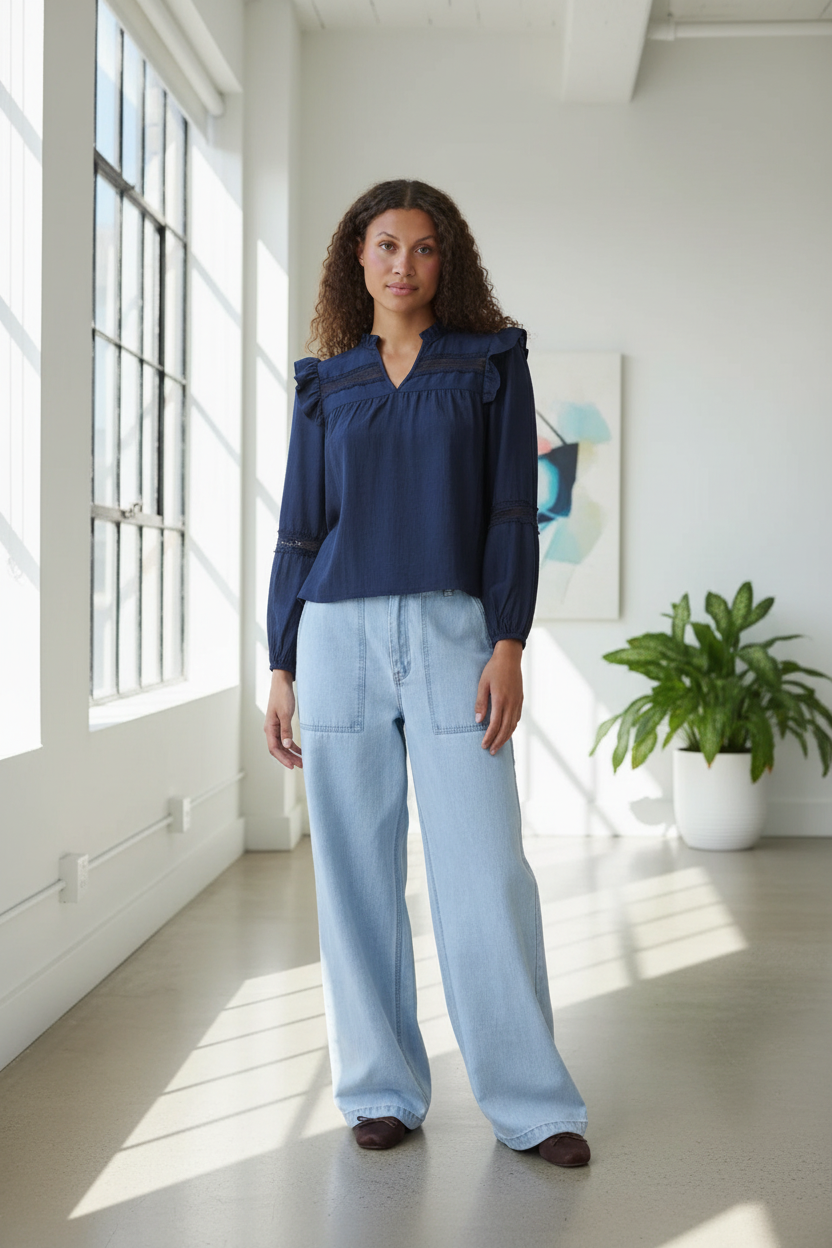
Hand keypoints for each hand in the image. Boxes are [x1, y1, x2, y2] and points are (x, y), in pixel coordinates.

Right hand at [264, 669, 303, 768]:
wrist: (282, 683)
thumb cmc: (282, 696)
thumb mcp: (285, 713)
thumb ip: (286, 730)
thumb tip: (287, 746)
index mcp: (269, 728)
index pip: (274, 749)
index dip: (283, 759)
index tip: (292, 766)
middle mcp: (271, 730)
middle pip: (279, 750)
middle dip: (289, 758)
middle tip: (301, 765)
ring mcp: (276, 728)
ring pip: (283, 746)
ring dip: (292, 754)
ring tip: (302, 761)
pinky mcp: (282, 725)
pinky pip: (286, 739)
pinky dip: (293, 746)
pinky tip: (301, 750)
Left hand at [475, 639, 523, 754]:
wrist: (509, 657)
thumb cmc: (493, 669)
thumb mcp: (482, 684)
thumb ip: (480, 703)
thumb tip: (478, 721)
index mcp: (501, 700)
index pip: (495, 725)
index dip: (489, 737)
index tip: (483, 745)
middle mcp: (511, 703)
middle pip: (506, 729)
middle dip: (498, 742)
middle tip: (490, 751)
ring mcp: (517, 702)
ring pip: (513, 725)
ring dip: (506, 737)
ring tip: (498, 745)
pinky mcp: (520, 699)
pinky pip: (517, 718)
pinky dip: (512, 728)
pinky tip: (507, 731)